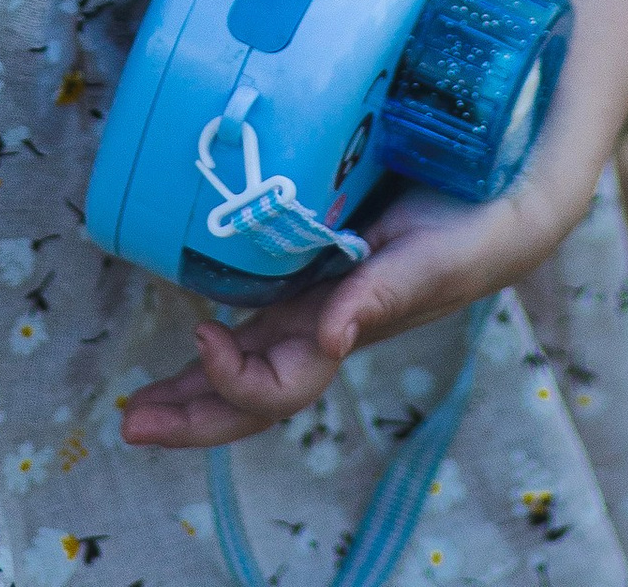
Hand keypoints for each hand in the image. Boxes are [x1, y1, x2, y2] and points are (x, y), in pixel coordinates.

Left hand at [118, 165, 583, 449]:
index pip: (278, 386)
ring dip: (191, 389)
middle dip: (190, 417)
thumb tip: (334, 335)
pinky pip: (256, 318)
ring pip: (245, 363)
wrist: (498, 203)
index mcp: (343, 331)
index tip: (201, 331)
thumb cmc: (466, 236)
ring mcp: (314, 302)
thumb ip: (382, 294)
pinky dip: (219, 341)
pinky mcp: (312, 265)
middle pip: (249, 397)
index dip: (233, 379)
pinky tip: (192, 336)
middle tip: (129, 424)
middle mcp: (320, 326)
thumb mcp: (427, 262)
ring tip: (139, 406)